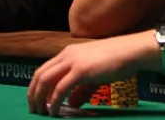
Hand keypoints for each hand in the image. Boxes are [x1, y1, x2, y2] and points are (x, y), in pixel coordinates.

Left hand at [28, 33, 147, 116]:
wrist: (131, 51)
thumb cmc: (118, 59)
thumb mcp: (95, 74)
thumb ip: (82, 89)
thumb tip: (71, 104)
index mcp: (70, 52)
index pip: (45, 69)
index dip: (37, 86)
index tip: (38, 101)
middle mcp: (67, 54)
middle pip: (40, 75)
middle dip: (33, 94)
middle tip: (34, 109)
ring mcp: (73, 61)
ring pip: (45, 81)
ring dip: (39, 99)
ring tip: (41, 113)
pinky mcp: (80, 70)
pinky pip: (60, 89)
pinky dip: (54, 102)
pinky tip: (54, 112)